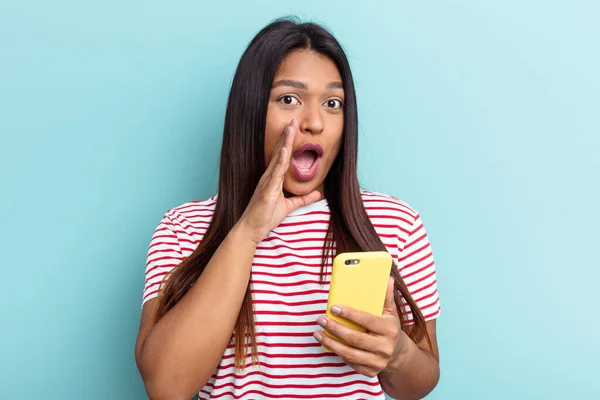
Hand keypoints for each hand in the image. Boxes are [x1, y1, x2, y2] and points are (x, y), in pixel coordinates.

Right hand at [237, 120, 321, 244]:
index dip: (288, 142)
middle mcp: (268, 176)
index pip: (282, 156)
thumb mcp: (289, 206)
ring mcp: (267, 181)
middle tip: (293, 120)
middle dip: (287, 136)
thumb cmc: (265, 217)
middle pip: (280, 152)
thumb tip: (318, 194)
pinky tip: (285, 150)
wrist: (251, 229)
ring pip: (278, 158)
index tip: (294, 128)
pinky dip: (280, 160)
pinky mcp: (267, 190)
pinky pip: (275, 173)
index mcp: (273, 178)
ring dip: (285, 142)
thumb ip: (302, 199)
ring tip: (290, 128)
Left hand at [314, 278, 409, 377]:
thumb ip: (386, 297)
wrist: (398, 354)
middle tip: (321, 319)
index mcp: (390, 330)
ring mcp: (377, 361)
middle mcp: (384, 347)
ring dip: (330, 343)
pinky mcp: (370, 371)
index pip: (366, 320)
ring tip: (318, 333)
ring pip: (349, 353)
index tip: (334, 308)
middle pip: (354, 338)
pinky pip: (350, 362)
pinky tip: (328, 343)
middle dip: (335, 328)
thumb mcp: (391, 313)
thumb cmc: (390, 328)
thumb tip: (387, 279)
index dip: (349, 314)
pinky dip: (337, 353)